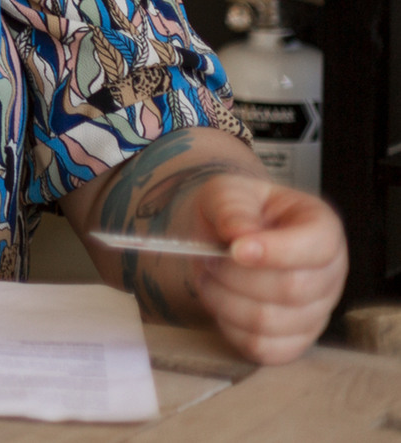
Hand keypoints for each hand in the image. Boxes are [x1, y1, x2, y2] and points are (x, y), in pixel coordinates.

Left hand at [183, 174, 346, 364]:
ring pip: (271, 322)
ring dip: (224, 299)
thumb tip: (240, 235)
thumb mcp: (227, 191)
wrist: (225, 236)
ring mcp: (317, 311)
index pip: (317, 247)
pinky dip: (230, 327)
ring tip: (210, 276)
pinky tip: (221, 301)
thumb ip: (232, 207)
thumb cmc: (235, 212)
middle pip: (291, 289)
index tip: (235, 248)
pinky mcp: (295, 340)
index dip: (275, 251)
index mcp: (322, 228)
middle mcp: (330, 274)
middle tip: (208, 257)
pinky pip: (263, 348)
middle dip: (236, 274)